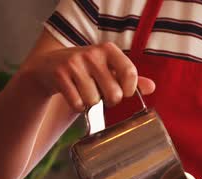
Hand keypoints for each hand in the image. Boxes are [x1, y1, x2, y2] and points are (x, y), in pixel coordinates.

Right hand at [21, 42, 155, 111]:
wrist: (49, 66)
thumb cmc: (86, 69)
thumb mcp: (108, 68)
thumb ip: (129, 77)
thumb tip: (152, 87)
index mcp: (108, 50)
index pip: (129, 73)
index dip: (129, 89)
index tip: (125, 92)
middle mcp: (92, 54)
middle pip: (113, 93)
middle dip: (110, 100)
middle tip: (103, 94)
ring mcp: (75, 63)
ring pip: (93, 100)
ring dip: (91, 103)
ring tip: (85, 92)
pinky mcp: (60, 75)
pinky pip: (77, 104)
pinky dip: (78, 106)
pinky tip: (74, 95)